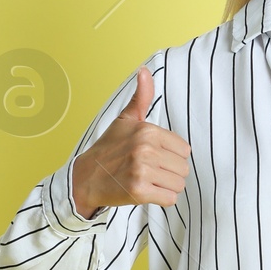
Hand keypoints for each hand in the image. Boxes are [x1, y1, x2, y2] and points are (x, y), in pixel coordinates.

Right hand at [71, 67, 190, 214]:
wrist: (86, 177)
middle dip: (170, 173)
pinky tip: (146, 192)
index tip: (154, 157)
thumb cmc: (109, 149)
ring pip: (178, 184)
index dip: (171, 156)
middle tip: (149, 171)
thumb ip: (140, 98)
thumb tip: (144, 70)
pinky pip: (170, 199)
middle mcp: (145, 149)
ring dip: (166, 187)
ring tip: (148, 181)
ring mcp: (142, 170)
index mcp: (147, 131)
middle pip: (183, 168)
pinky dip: (161, 199)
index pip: (184, 150)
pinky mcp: (139, 191)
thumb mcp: (125, 120)